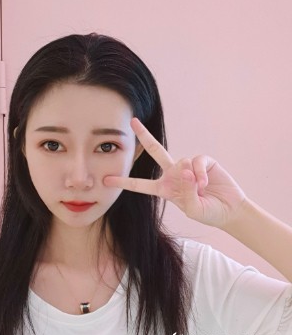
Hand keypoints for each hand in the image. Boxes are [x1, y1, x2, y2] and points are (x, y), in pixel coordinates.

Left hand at [103, 118, 246, 227]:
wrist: (229, 210)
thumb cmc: (208, 212)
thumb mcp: (193, 210)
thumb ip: (188, 194)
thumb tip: (186, 171)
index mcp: (165, 188)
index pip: (141, 185)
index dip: (124, 182)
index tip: (106, 180)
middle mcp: (173, 174)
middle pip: (155, 151)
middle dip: (144, 136)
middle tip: (133, 122)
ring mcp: (187, 166)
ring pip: (182, 161)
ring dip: (192, 177)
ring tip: (202, 189)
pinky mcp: (203, 161)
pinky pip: (197, 161)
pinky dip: (200, 172)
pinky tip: (206, 182)